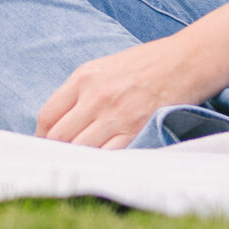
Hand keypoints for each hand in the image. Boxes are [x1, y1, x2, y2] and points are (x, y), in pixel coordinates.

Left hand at [35, 33, 224, 149]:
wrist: (186, 61)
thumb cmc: (146, 64)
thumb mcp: (104, 67)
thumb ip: (81, 92)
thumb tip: (61, 121)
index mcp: (83, 78)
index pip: (47, 116)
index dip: (41, 136)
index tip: (46, 145)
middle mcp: (96, 97)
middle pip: (59, 137)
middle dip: (56, 152)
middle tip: (59, 161)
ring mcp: (116, 116)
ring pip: (82, 150)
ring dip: (78, 161)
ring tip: (78, 167)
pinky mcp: (137, 131)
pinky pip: (109, 156)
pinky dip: (102, 164)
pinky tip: (102, 167)